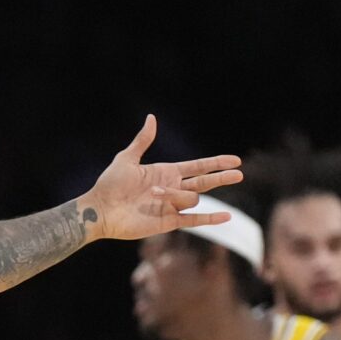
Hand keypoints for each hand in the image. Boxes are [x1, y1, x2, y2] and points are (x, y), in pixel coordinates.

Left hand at [80, 117, 242, 242]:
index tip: (234, 160)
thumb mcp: (126, 158)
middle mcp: (172, 188)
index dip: (216, 163)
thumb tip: (151, 118)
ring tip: (152, 193)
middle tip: (239, 174)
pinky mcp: (167, 222)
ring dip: (176, 194)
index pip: (198, 167)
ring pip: (191, 198)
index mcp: (166, 172)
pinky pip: (193, 220)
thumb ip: (142, 140)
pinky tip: (226, 216)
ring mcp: (171, 206)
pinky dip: (210, 219)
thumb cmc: (109, 184)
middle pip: (204, 182)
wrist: (100, 210)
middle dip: (221, 177)